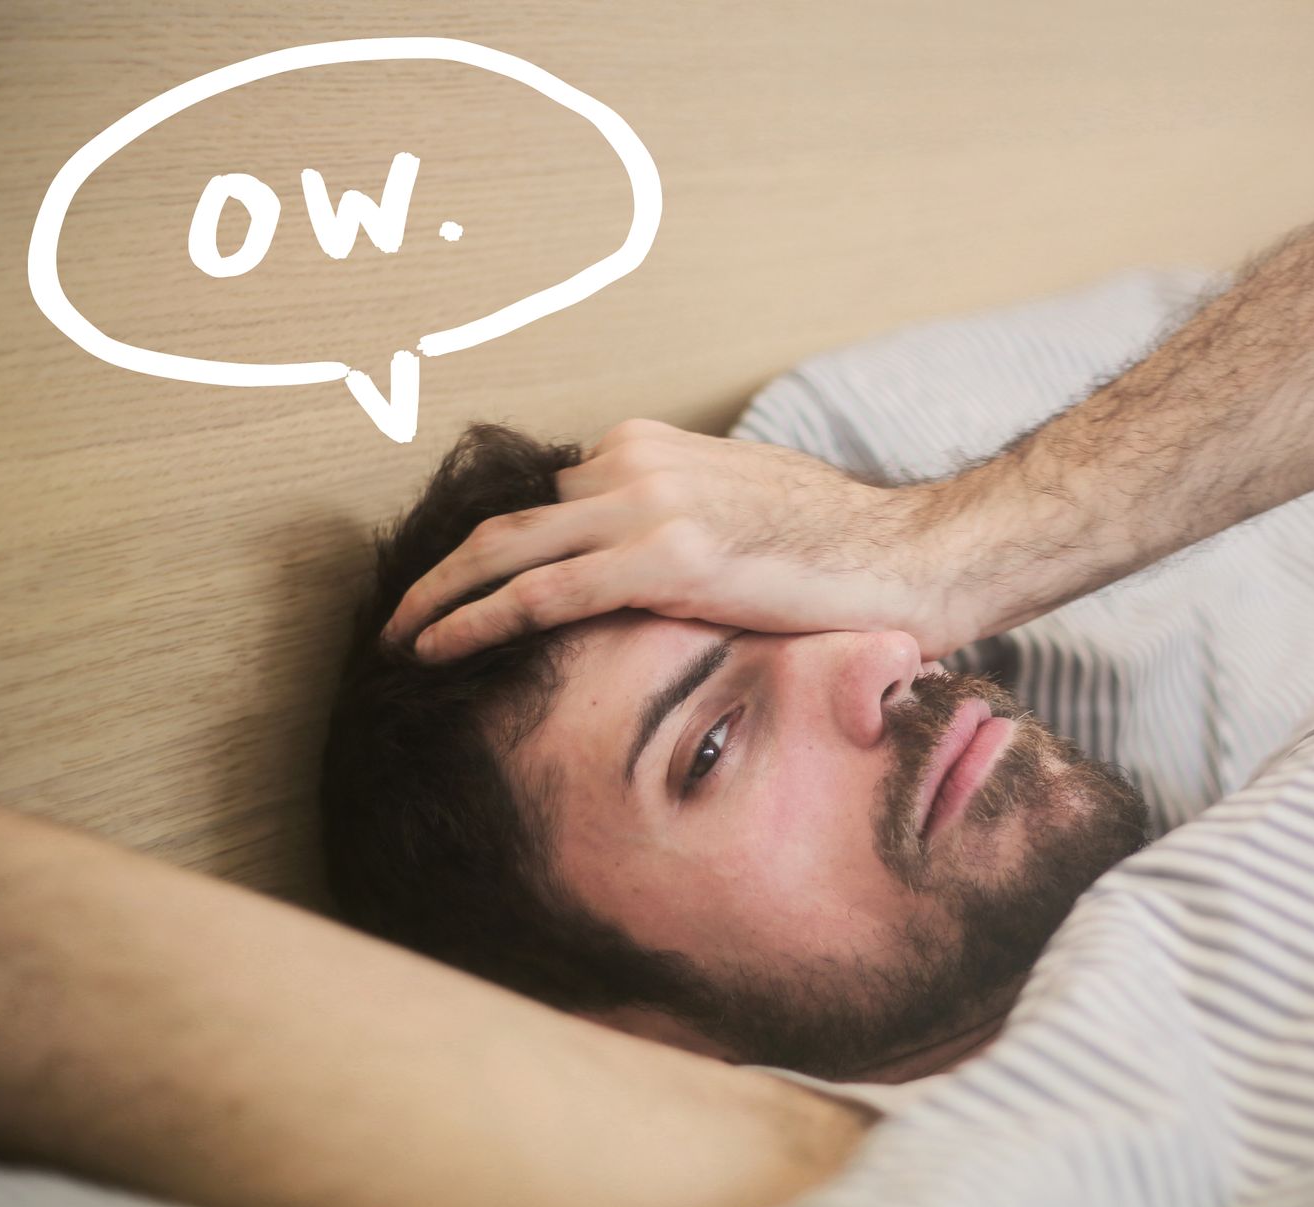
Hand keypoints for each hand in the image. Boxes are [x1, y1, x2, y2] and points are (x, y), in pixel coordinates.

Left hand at [384, 419, 975, 662]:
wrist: (915, 555)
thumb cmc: (843, 552)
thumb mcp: (744, 515)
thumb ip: (681, 524)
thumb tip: (644, 572)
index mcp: (655, 449)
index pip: (547, 497)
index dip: (492, 546)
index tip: (455, 586)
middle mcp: (639, 462)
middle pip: (508, 514)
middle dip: (444, 566)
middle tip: (399, 613)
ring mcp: (649, 505)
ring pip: (505, 548)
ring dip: (438, 595)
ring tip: (398, 637)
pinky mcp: (664, 560)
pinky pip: (541, 593)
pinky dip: (475, 620)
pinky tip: (433, 649)